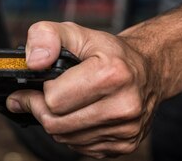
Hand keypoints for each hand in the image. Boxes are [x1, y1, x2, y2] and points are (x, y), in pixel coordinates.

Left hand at [7, 22, 161, 158]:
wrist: (148, 70)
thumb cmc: (109, 52)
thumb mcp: (75, 32)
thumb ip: (46, 37)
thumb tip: (33, 62)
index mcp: (111, 74)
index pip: (54, 99)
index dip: (39, 91)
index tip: (34, 85)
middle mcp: (124, 105)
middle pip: (56, 124)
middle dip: (41, 109)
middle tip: (39, 97)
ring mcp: (126, 129)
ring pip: (66, 139)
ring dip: (57, 123)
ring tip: (62, 103)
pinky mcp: (126, 145)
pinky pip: (82, 148)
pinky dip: (73, 133)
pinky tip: (79, 115)